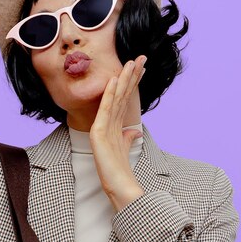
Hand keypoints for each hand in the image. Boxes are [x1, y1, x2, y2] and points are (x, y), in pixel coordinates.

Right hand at [90, 56, 147, 211]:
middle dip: (131, 75)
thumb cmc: (119, 168)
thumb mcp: (126, 148)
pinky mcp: (98, 132)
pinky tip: (114, 80)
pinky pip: (106, 109)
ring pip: (114, 97)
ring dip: (122, 79)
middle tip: (140, 57)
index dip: (133, 82)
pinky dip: (110, 94)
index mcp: (114, 124)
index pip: (126, 99)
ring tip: (130, 62)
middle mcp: (107, 122)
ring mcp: (102, 126)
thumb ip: (129, 137)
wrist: (117, 184)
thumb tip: (134, 132)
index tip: (142, 67)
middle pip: (122, 94)